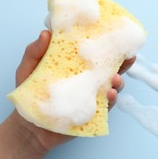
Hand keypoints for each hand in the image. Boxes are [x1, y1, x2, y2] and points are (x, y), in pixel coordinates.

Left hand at [11, 30, 135, 152]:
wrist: (29, 125)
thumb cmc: (29, 92)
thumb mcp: (28, 68)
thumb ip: (35, 51)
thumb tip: (46, 33)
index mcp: (76, 65)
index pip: (94, 52)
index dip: (106, 44)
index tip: (116, 34)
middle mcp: (88, 79)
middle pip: (110, 68)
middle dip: (123, 62)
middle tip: (129, 56)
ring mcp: (92, 96)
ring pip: (112, 87)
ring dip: (118, 82)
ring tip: (115, 79)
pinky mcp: (93, 112)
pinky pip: (106, 106)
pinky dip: (111, 100)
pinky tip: (109, 94)